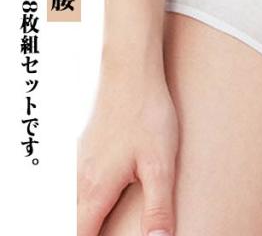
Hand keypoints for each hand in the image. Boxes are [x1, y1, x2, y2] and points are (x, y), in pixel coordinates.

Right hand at [77, 61, 178, 235]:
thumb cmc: (147, 114)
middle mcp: (79, 182)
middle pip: (72, 226)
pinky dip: (85, 203)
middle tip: (113, 230)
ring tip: (106, 221)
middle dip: (88, 233)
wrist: (131, 72)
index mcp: (95, 191)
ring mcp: (79, 165)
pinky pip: (76, 189)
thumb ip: (158, 208)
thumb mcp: (160, 164)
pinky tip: (104, 199)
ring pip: (71, 207)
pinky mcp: (85, 152)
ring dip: (85, 219)